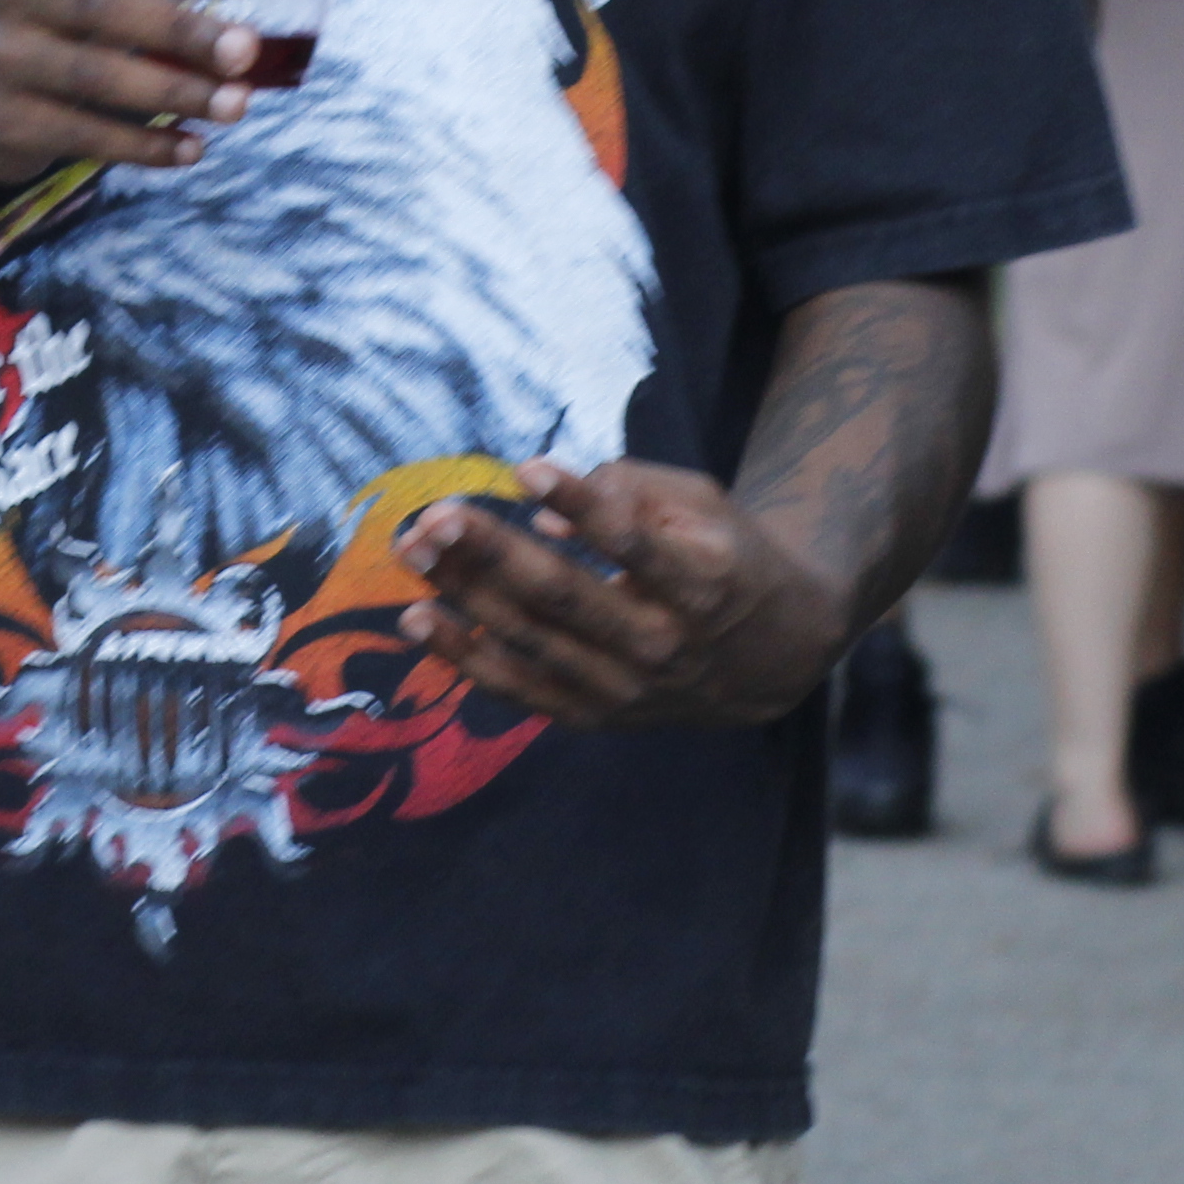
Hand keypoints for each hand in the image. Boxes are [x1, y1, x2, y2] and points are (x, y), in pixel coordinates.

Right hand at [0, 0, 259, 245]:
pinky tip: (193, 148)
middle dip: (179, 29)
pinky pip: (85, 134)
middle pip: (104, 9)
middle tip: (247, 49)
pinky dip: (144, 145)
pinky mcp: (11, 122)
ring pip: (99, 77)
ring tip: (238, 106)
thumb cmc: (59, 22)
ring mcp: (7, 62)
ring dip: (175, 93)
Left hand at [390, 455, 837, 726]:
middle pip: (564, 596)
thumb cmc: (725, 557)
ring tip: (412, 552)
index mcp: (702, 583)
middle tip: (436, 516)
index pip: (632, 542)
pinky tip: (419, 622)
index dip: (579, 504)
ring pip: (530, 641)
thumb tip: (543, 515)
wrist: (771, 658)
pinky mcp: (595, 716)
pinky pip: (518, 691)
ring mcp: (626, 688)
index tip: (527, 467)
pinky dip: (464, 660)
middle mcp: (663, 644)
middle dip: (492, 553)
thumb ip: (629, 490)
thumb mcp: (702, 504)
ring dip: (462, 596)